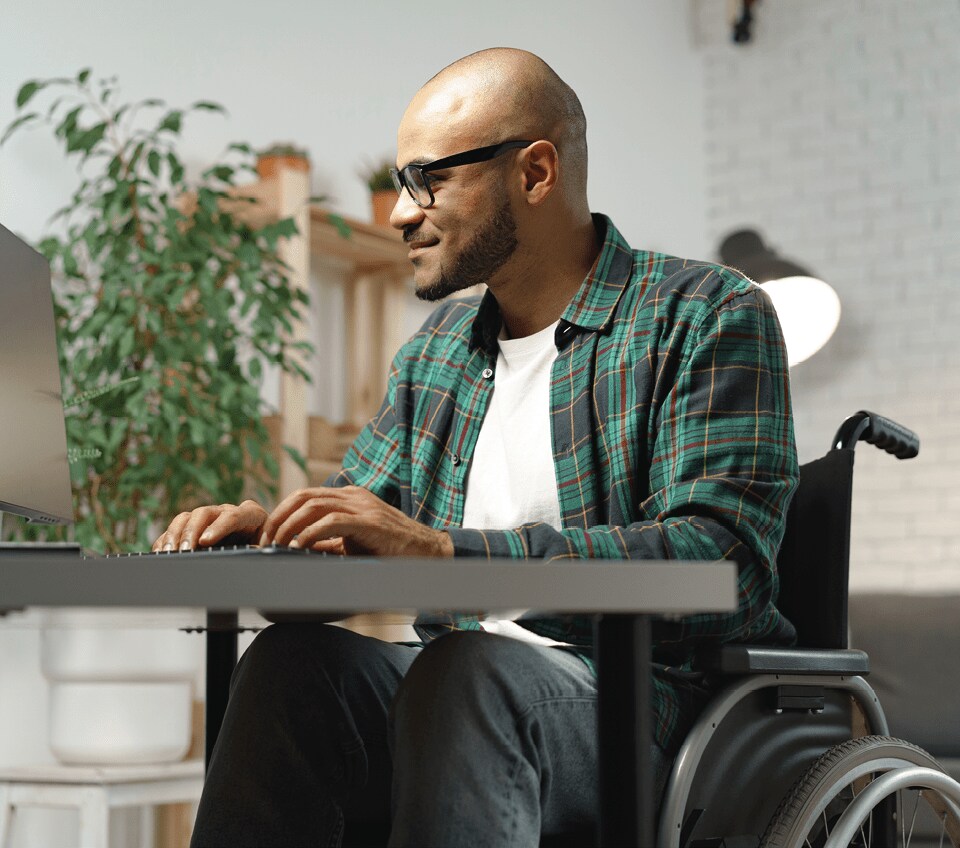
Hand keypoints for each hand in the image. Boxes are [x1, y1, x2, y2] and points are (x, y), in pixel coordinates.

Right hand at [151, 500, 268, 551]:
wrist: (259, 547)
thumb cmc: (266, 547)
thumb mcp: (268, 549)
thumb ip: (261, 550)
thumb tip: (254, 552)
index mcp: (251, 514)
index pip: (233, 516)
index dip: (218, 528)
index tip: (205, 541)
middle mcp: (227, 512)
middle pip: (205, 514)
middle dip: (192, 532)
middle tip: (185, 551)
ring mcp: (208, 518)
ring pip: (187, 518)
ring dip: (175, 535)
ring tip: (170, 552)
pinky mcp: (194, 528)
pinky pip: (175, 530)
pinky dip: (166, 540)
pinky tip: (162, 553)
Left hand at [259, 485, 453, 557]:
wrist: (429, 553)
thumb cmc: (391, 551)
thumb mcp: (353, 543)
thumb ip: (329, 543)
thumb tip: (296, 550)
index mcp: (349, 498)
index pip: (305, 496)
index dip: (281, 512)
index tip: (267, 534)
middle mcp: (354, 497)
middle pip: (304, 496)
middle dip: (278, 517)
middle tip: (265, 540)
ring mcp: (363, 506)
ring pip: (314, 505)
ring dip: (289, 525)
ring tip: (277, 544)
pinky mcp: (370, 522)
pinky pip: (333, 521)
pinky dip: (311, 533)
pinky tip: (301, 546)